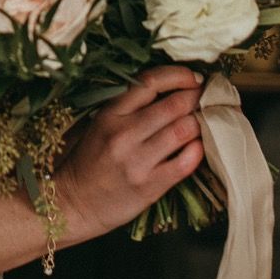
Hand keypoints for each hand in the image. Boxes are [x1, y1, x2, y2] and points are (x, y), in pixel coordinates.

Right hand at [52, 66, 205, 243]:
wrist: (72, 203)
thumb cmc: (88, 161)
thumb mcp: (99, 124)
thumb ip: (129, 108)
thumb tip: (172, 91)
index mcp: (110, 114)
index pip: (150, 82)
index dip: (178, 75)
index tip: (192, 78)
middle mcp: (124, 134)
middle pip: (174, 105)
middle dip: (197, 97)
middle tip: (206, 98)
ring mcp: (137, 161)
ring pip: (184, 130)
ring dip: (200, 123)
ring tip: (204, 121)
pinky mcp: (149, 186)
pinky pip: (185, 162)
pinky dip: (198, 151)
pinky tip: (198, 146)